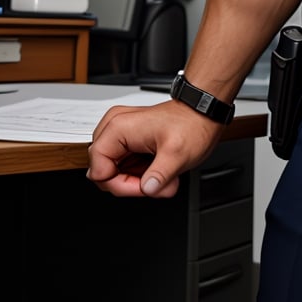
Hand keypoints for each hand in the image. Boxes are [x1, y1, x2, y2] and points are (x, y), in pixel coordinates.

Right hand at [87, 100, 221, 197]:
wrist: (203, 112)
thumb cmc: (192, 124)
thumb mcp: (178, 153)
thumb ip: (160, 175)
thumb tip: (147, 189)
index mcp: (118, 128)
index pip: (98, 172)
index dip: (121, 185)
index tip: (144, 185)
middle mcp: (115, 129)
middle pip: (105, 175)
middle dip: (133, 185)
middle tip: (157, 183)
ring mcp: (121, 135)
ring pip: (116, 174)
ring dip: (140, 181)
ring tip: (163, 175)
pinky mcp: (128, 142)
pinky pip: (125, 168)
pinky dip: (142, 175)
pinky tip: (160, 171)